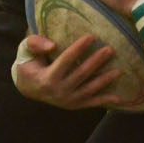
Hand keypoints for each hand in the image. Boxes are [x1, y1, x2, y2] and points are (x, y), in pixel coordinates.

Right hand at [12, 32, 127, 108]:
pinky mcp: (74, 105)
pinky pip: (91, 103)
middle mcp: (58, 91)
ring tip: (118, 70)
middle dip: (97, 61)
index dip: (79, 48)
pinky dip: (104, 101)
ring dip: (104, 80)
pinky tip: (118, 98)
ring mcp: (67, 100)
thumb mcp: (25, 51)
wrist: (27, 88)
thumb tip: (52, 45)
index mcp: (46, 78)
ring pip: (89, 89)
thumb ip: (35, 43)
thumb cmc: (28, 63)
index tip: (92, 36)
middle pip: (81, 74)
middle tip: (110, 49)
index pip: (66, 60)